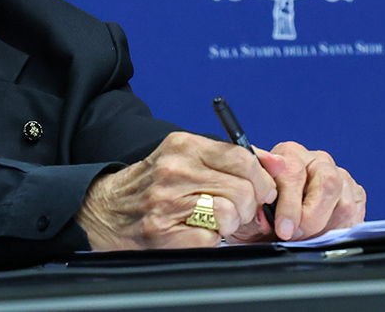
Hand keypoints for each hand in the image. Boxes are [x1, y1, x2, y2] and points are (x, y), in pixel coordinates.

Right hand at [75, 132, 279, 249]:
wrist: (105, 209)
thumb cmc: (152, 184)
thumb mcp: (186, 157)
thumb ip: (233, 158)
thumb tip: (279, 164)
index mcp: (182, 146)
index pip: (241, 157)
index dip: (261, 179)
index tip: (260, 190)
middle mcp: (173, 170)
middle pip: (243, 189)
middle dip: (248, 206)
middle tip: (235, 210)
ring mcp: (167, 202)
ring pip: (230, 213)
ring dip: (229, 224)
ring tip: (213, 221)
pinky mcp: (164, 232)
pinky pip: (212, 238)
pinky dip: (211, 240)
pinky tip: (196, 231)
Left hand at [251, 141, 365, 241]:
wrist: (271, 225)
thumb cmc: (259, 212)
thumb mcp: (250, 206)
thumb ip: (255, 206)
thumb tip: (264, 215)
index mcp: (289, 154)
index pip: (293, 173)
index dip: (289, 205)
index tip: (283, 228)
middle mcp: (317, 160)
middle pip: (327, 184)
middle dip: (311, 217)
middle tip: (296, 237)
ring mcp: (340, 176)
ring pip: (344, 204)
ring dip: (325, 228)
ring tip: (305, 239)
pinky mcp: (355, 194)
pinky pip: (355, 215)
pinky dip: (339, 231)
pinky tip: (321, 235)